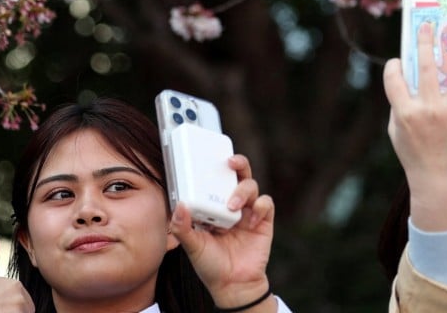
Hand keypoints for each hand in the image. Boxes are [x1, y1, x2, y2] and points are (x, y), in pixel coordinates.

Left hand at [172, 154, 276, 311]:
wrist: (233, 286)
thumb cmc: (211, 266)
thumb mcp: (192, 246)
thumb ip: (184, 228)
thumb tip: (179, 205)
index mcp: (213, 207)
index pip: (214, 180)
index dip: (212, 168)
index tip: (205, 160)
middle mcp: (232, 205)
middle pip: (238, 175)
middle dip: (237, 163)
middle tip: (230, 162)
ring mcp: (249, 212)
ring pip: (251, 185)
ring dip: (242, 191)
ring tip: (233, 206)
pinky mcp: (264, 221)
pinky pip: (266, 203)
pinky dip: (260, 206)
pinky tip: (251, 219)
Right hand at [384, 20, 446, 232]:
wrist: (441, 184)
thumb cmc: (415, 157)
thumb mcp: (396, 133)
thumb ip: (400, 105)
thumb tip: (411, 76)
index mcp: (405, 113)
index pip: (395, 77)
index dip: (395, 65)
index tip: (399, 61)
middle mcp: (429, 109)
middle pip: (427, 64)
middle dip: (426, 39)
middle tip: (428, 25)